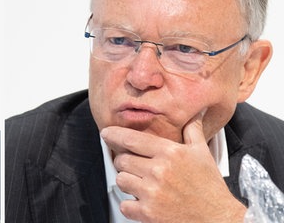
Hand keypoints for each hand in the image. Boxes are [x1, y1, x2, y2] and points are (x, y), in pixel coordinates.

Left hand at [101, 112, 245, 221]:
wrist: (219, 219)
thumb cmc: (210, 187)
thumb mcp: (202, 154)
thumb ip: (193, 131)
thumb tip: (195, 113)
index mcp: (170, 153)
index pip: (132, 139)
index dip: (115, 135)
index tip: (106, 133)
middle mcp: (159, 170)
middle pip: (122, 160)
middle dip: (125, 163)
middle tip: (136, 168)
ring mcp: (152, 192)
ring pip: (120, 180)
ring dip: (128, 182)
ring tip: (142, 185)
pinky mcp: (149, 213)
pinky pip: (124, 204)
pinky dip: (130, 205)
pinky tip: (142, 202)